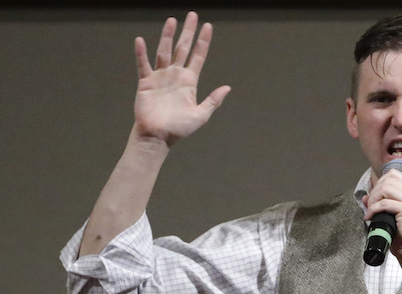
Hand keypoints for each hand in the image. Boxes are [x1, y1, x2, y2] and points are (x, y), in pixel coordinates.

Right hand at [133, 11, 230, 146]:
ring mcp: (160, 77)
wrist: (158, 137)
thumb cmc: (179, 129)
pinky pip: (143, 65)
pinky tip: (140, 40)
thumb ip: (213, 100)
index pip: (198, 56)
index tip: (208, 26)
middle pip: (182, 48)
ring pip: (164, 51)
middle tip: (192, 15)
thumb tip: (227, 87)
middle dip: (188, 32)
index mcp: (189, 81)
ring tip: (172, 20)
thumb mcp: (200, 115)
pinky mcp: (145, 82)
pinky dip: (141, 53)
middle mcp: (175, 75)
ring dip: (167, 36)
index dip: (203, 41)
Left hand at [363, 169, 401, 277]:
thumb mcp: (392, 213)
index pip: (393, 174)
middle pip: (388, 180)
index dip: (379, 183)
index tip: (374, 197)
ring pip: (385, 188)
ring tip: (371, 210)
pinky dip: (374, 209)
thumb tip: (364, 197)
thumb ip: (380, 201)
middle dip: (374, 192)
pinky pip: (384, 203)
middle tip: (370, 206)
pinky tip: (370, 217)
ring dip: (373, 199)